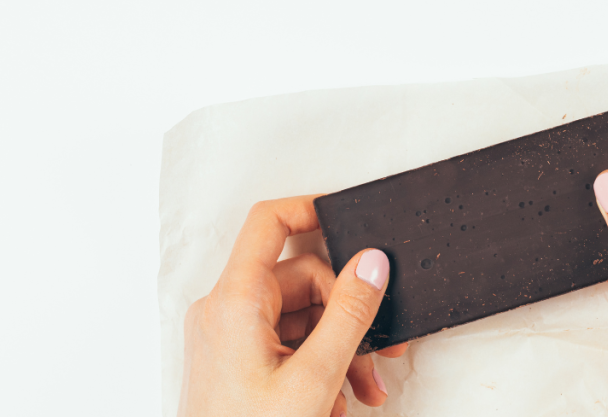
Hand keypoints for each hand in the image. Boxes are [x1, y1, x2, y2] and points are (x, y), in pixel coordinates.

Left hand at [178, 195, 406, 416]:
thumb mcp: (315, 377)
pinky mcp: (239, 362)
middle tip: (380, 348)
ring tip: (365, 388)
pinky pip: (289, 344)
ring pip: (302, 317)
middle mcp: (227, 311)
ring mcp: (231, 338)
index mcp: (235, 301)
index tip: (351, 219)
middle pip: (302, 279)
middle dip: (348, 314)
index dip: (311, 210)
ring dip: (341, 348)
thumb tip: (373, 263)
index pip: (270, 223)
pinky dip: (320, 366)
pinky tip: (339, 402)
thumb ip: (350, 314)